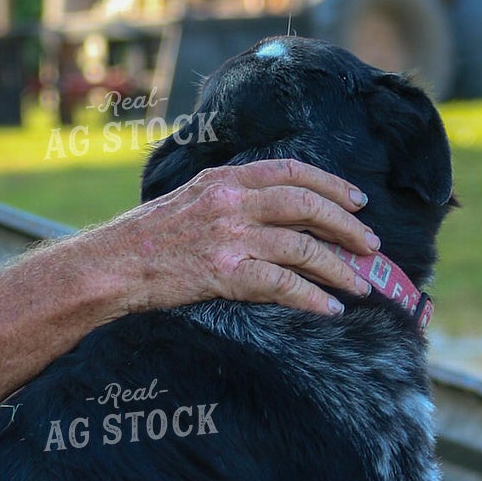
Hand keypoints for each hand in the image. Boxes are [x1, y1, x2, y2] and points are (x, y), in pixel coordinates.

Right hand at [96, 158, 380, 318]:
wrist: (111, 265)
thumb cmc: (146, 237)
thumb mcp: (190, 198)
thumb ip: (230, 196)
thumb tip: (273, 206)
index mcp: (224, 179)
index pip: (292, 171)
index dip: (332, 184)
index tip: (358, 201)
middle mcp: (231, 202)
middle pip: (307, 206)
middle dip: (346, 226)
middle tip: (370, 246)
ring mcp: (229, 237)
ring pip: (302, 247)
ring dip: (338, 267)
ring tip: (359, 284)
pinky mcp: (224, 274)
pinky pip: (282, 285)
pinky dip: (312, 298)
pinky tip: (330, 309)